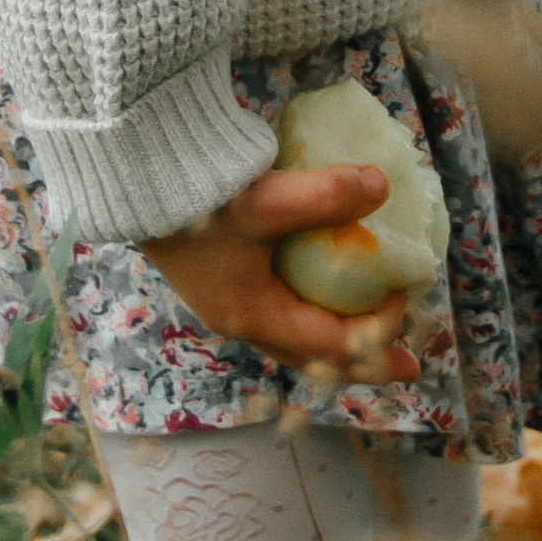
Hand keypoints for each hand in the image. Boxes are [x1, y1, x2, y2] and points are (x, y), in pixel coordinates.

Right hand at [143, 163, 420, 382]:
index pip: (328, 346)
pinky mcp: (224, 273)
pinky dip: (313, 306)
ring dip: (336, 334)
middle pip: (312, 354)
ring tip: (370, 323)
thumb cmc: (197, 200)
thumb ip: (324, 195)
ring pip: (295, 333)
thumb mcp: (265, 200)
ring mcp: (228, 297)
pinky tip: (325, 283)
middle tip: (406, 361)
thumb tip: (381, 185)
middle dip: (360, 359)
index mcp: (251, 314)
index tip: (406, 300)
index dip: (375, 334)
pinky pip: (280, 306)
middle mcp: (239, 317)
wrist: (135, 179)